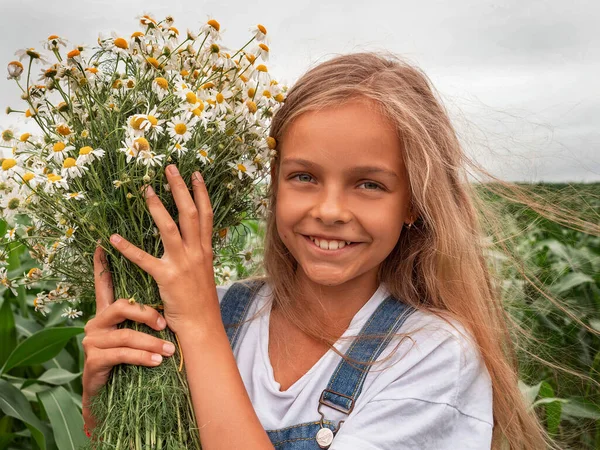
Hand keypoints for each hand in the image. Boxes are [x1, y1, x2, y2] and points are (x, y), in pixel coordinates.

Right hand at [82, 245, 176, 429]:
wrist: (115, 396)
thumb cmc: (131, 358)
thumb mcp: (138, 332)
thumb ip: (144, 312)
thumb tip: (166, 288)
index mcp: (107, 312)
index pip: (104, 284)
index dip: (102, 265)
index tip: (103, 242)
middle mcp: (96, 322)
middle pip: (120, 306)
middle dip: (146, 314)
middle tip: (165, 324)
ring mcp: (93, 342)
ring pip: (124, 334)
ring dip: (151, 342)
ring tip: (169, 350)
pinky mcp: (94, 360)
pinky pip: (122, 354)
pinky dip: (143, 357)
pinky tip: (158, 362)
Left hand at [108, 165, 217, 334]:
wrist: (202, 325)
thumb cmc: (200, 301)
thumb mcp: (204, 272)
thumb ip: (198, 253)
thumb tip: (192, 239)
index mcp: (205, 250)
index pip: (206, 214)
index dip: (201, 192)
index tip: (196, 173)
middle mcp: (197, 252)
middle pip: (190, 213)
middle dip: (180, 188)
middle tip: (170, 167)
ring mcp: (183, 263)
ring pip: (170, 227)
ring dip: (157, 207)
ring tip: (146, 190)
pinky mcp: (166, 277)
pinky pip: (144, 259)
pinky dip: (128, 248)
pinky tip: (113, 238)